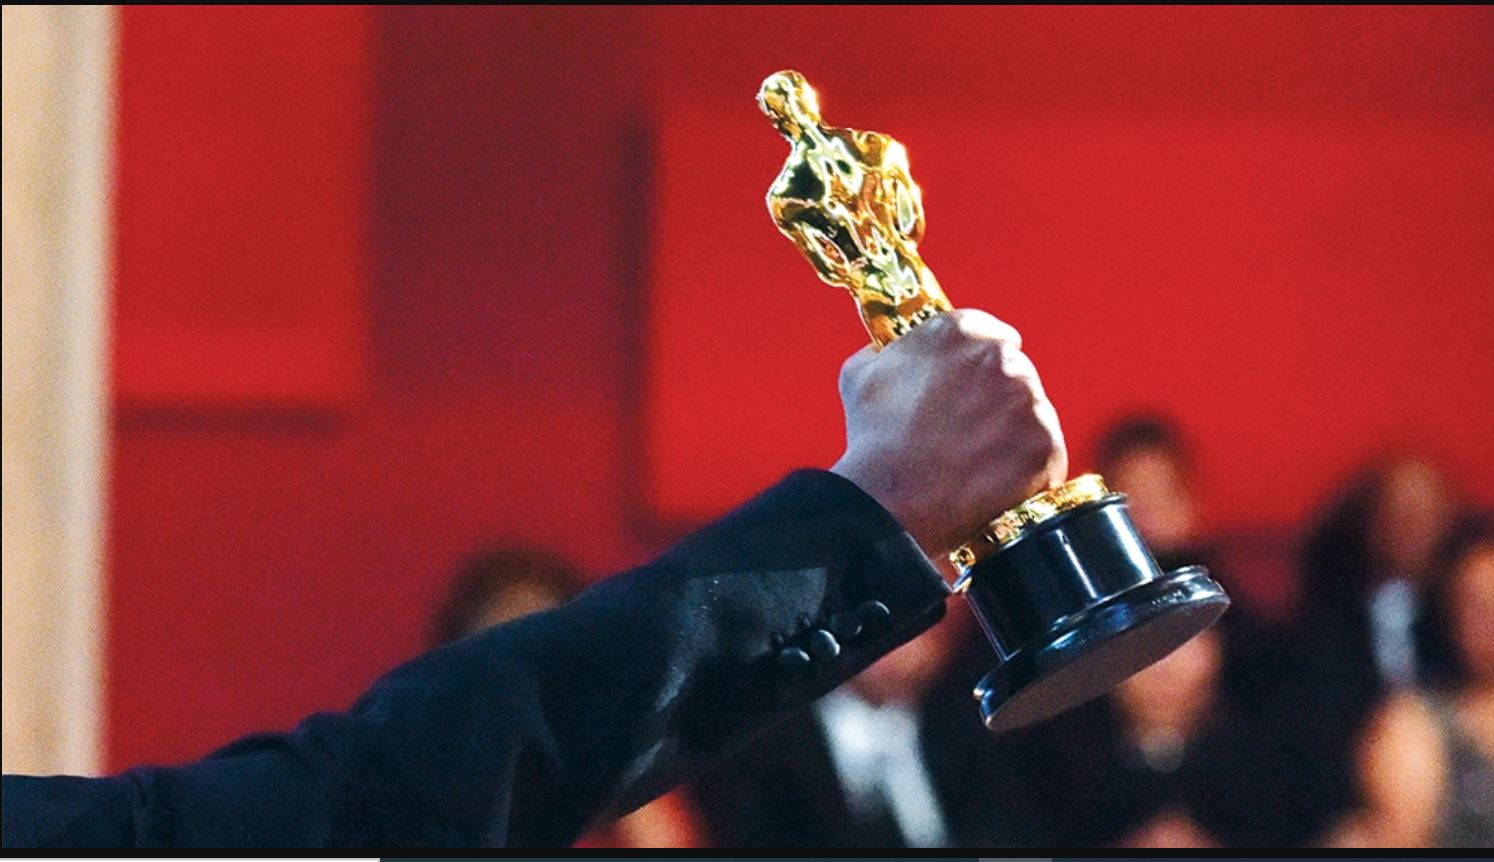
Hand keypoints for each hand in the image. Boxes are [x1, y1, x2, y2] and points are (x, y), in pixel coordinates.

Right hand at [830, 308, 1067, 556]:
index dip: (976, 363)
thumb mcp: (860, 376)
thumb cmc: (873, 440)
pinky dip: (1026, 467)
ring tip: (976, 459)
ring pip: (1031, 411)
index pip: (989, 334)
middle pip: (1014, 371)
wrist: (888, 502)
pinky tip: (993, 480)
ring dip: (1012, 430)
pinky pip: (1045, 452)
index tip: (969, 384)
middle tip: (967, 428)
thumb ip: (884, 352)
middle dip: (996, 396)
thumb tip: (887, 351)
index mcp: (959, 331)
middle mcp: (1001, 358)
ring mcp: (1029, 402)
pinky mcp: (1045, 446)